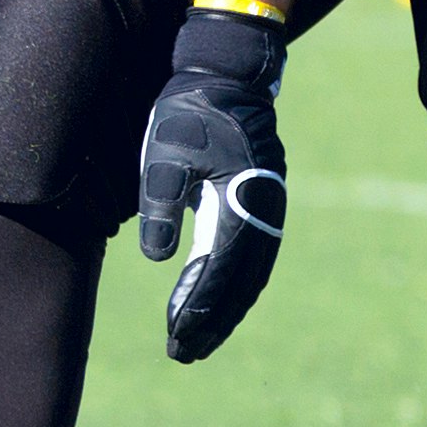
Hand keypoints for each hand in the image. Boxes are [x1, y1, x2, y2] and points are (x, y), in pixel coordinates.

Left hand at [137, 5, 291, 365]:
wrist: (228, 73)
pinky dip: (235, 286)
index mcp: (242, 201)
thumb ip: (160, 206)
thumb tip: (157, 259)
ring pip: (250, 275)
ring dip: (225, 310)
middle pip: (241, 283)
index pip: (220, 271)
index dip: (198, 308)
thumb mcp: (164, 154)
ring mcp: (268, 208)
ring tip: (196, 340)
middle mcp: (263, 211)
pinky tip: (214, 301)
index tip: (176, 337)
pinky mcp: (263, 203)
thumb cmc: (190, 112)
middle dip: (212, 321)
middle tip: (183, 353)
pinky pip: (253, 258)